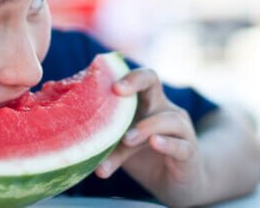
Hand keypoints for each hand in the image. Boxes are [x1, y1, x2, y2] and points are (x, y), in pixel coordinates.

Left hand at [95, 69, 208, 206]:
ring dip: (145, 127)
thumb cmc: (145, 157)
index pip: (137, 78)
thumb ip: (105, 140)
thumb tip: (70, 142)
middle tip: (116, 90)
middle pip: (153, 81)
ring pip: (166, 119)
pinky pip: (181, 144)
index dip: (124, 75)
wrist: (175, 182)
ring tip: (126, 139)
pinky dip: (167, 143)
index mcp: (146, 103)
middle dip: (135, 81)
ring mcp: (180, 129)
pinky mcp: (189, 152)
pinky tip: (155, 143)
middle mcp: (164, 109)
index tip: (107, 83)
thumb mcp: (122, 145)